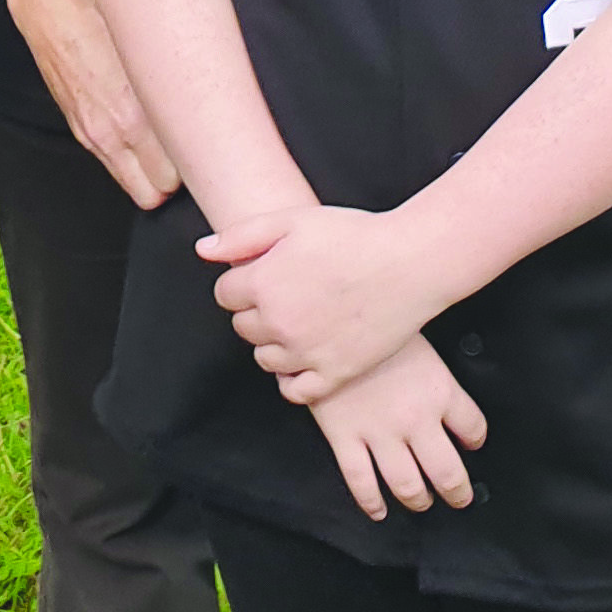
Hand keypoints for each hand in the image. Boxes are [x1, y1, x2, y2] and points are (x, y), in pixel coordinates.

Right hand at [10, 0, 180, 206]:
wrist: (46, 10)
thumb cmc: (95, 19)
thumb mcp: (146, 49)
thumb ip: (171, 89)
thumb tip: (203, 108)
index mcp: (130, 117)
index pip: (170, 180)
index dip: (190, 170)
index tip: (199, 152)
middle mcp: (108, 134)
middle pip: (149, 196)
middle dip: (169, 183)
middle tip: (184, 155)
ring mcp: (89, 134)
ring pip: (128, 183)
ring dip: (147, 173)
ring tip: (162, 145)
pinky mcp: (76, 127)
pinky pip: (109, 161)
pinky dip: (126, 157)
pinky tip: (135, 131)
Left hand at [202, 202, 437, 399]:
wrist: (409, 263)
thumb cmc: (352, 235)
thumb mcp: (290, 220)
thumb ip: (241, 236)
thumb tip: (203, 251)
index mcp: (263, 284)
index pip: (225, 295)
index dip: (241, 281)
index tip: (263, 274)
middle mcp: (279, 324)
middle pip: (243, 327)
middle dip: (256, 311)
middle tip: (285, 294)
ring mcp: (307, 353)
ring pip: (264, 359)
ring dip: (273, 343)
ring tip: (298, 321)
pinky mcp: (336, 374)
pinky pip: (295, 391)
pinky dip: (293, 379)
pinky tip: (304, 357)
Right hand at [305, 335, 488, 520]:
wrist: (319, 316)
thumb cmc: (367, 318)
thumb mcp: (412, 333)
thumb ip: (427, 365)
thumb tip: (431, 379)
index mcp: (438, 390)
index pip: (473, 428)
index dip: (475, 439)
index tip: (471, 442)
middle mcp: (415, 419)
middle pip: (448, 473)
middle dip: (457, 492)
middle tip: (458, 497)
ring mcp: (379, 432)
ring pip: (408, 485)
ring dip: (418, 500)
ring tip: (421, 501)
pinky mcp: (344, 437)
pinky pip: (361, 481)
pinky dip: (371, 502)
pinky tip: (378, 510)